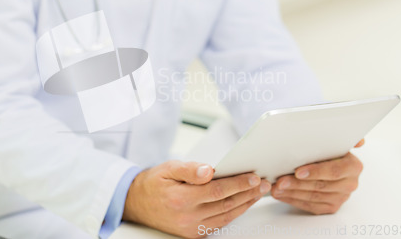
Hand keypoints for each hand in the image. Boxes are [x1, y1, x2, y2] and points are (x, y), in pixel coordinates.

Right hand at [123, 160, 271, 237]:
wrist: (137, 203)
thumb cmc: (154, 183)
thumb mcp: (168, 168)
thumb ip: (189, 169)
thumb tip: (209, 170)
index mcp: (181, 198)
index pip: (217, 190)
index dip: (238, 184)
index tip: (253, 176)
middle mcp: (187, 216)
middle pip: (226, 204)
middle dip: (248, 193)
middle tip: (263, 184)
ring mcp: (191, 228)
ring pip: (226, 216)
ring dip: (245, 204)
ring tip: (258, 193)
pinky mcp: (193, 234)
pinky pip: (219, 224)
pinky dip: (234, 214)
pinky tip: (242, 204)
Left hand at [271, 139, 364, 214]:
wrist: (326, 165)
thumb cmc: (325, 152)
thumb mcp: (332, 143)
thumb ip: (342, 139)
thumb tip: (359, 141)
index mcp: (353, 166)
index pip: (335, 171)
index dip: (316, 172)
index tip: (298, 171)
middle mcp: (350, 183)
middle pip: (321, 186)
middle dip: (298, 184)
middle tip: (280, 181)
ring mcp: (341, 197)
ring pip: (314, 197)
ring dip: (292, 193)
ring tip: (276, 188)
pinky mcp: (331, 207)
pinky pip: (310, 206)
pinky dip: (293, 200)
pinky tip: (281, 194)